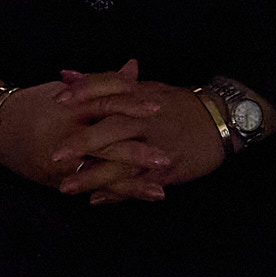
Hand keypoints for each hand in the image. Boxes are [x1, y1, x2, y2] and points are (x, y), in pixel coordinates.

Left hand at [47, 69, 249, 203]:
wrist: (221, 121)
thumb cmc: (178, 104)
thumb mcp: (145, 88)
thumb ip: (105, 84)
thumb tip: (67, 76)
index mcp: (140, 98)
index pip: (108, 91)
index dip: (83, 95)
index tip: (56, 101)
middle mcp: (147, 121)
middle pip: (111, 131)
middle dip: (82, 144)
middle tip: (54, 156)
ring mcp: (157, 147)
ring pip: (122, 163)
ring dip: (94, 177)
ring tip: (67, 187)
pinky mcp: (167, 170)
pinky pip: (138, 184)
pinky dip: (118, 193)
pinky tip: (96, 199)